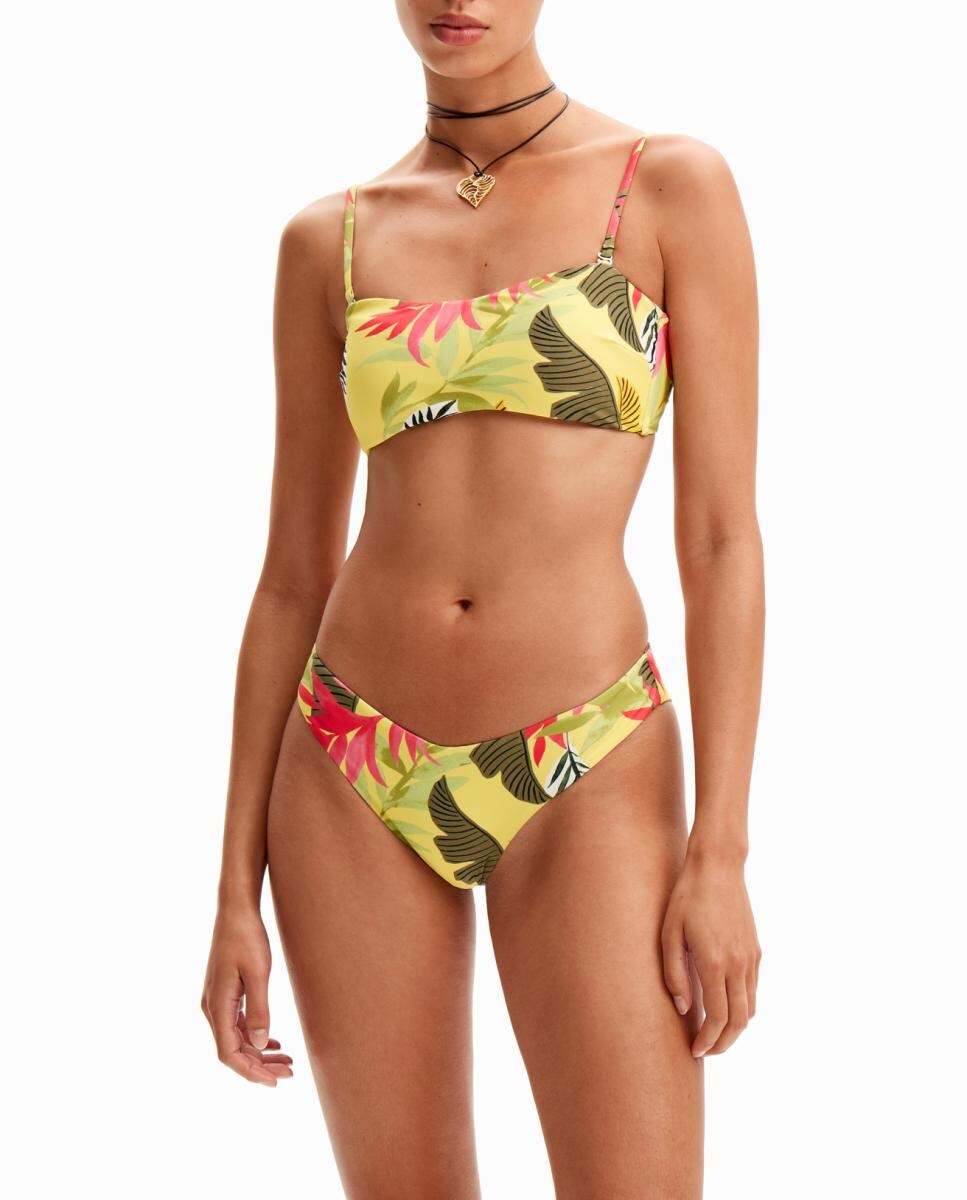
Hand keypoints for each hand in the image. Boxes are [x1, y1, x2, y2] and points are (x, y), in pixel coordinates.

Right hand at [200, 904, 293, 1085]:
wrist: (236, 909)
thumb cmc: (247, 937)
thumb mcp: (258, 973)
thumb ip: (260, 1010)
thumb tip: (260, 1045)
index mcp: (217, 1006)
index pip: (229, 1053)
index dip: (250, 1072)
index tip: (274, 1082)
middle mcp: (212, 1008)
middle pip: (233, 1050)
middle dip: (260, 1065)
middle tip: (289, 1073)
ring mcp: (217, 1000)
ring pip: (236, 1038)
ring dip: (259, 1052)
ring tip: (287, 1060)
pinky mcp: (224, 993)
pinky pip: (237, 1024)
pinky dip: (255, 1036)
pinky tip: (273, 1041)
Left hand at [660, 849, 760, 1056]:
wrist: (718, 868)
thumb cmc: (686, 898)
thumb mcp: (670, 934)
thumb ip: (675, 975)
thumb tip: (684, 1009)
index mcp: (714, 963)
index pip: (718, 1019)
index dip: (707, 1041)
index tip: (695, 1051)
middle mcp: (738, 964)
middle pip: (739, 1022)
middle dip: (723, 1043)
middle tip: (705, 1051)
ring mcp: (751, 958)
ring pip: (750, 1009)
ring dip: (735, 1028)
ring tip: (714, 1035)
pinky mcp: (756, 950)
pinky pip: (753, 990)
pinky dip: (742, 1007)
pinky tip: (725, 1007)